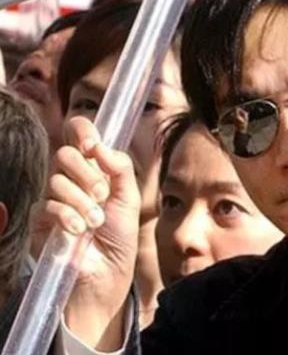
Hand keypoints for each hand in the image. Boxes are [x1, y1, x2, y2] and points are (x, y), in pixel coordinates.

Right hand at [43, 116, 139, 349]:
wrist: (107, 275)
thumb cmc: (119, 236)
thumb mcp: (129, 198)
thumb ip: (120, 168)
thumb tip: (100, 147)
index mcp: (94, 167)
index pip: (78, 133)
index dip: (81, 130)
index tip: (92, 145)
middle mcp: (72, 178)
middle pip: (64, 154)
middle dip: (86, 173)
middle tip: (102, 195)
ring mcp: (55, 199)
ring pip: (56, 180)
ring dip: (81, 201)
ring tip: (96, 222)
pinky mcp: (41, 222)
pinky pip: (46, 206)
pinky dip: (66, 216)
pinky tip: (79, 230)